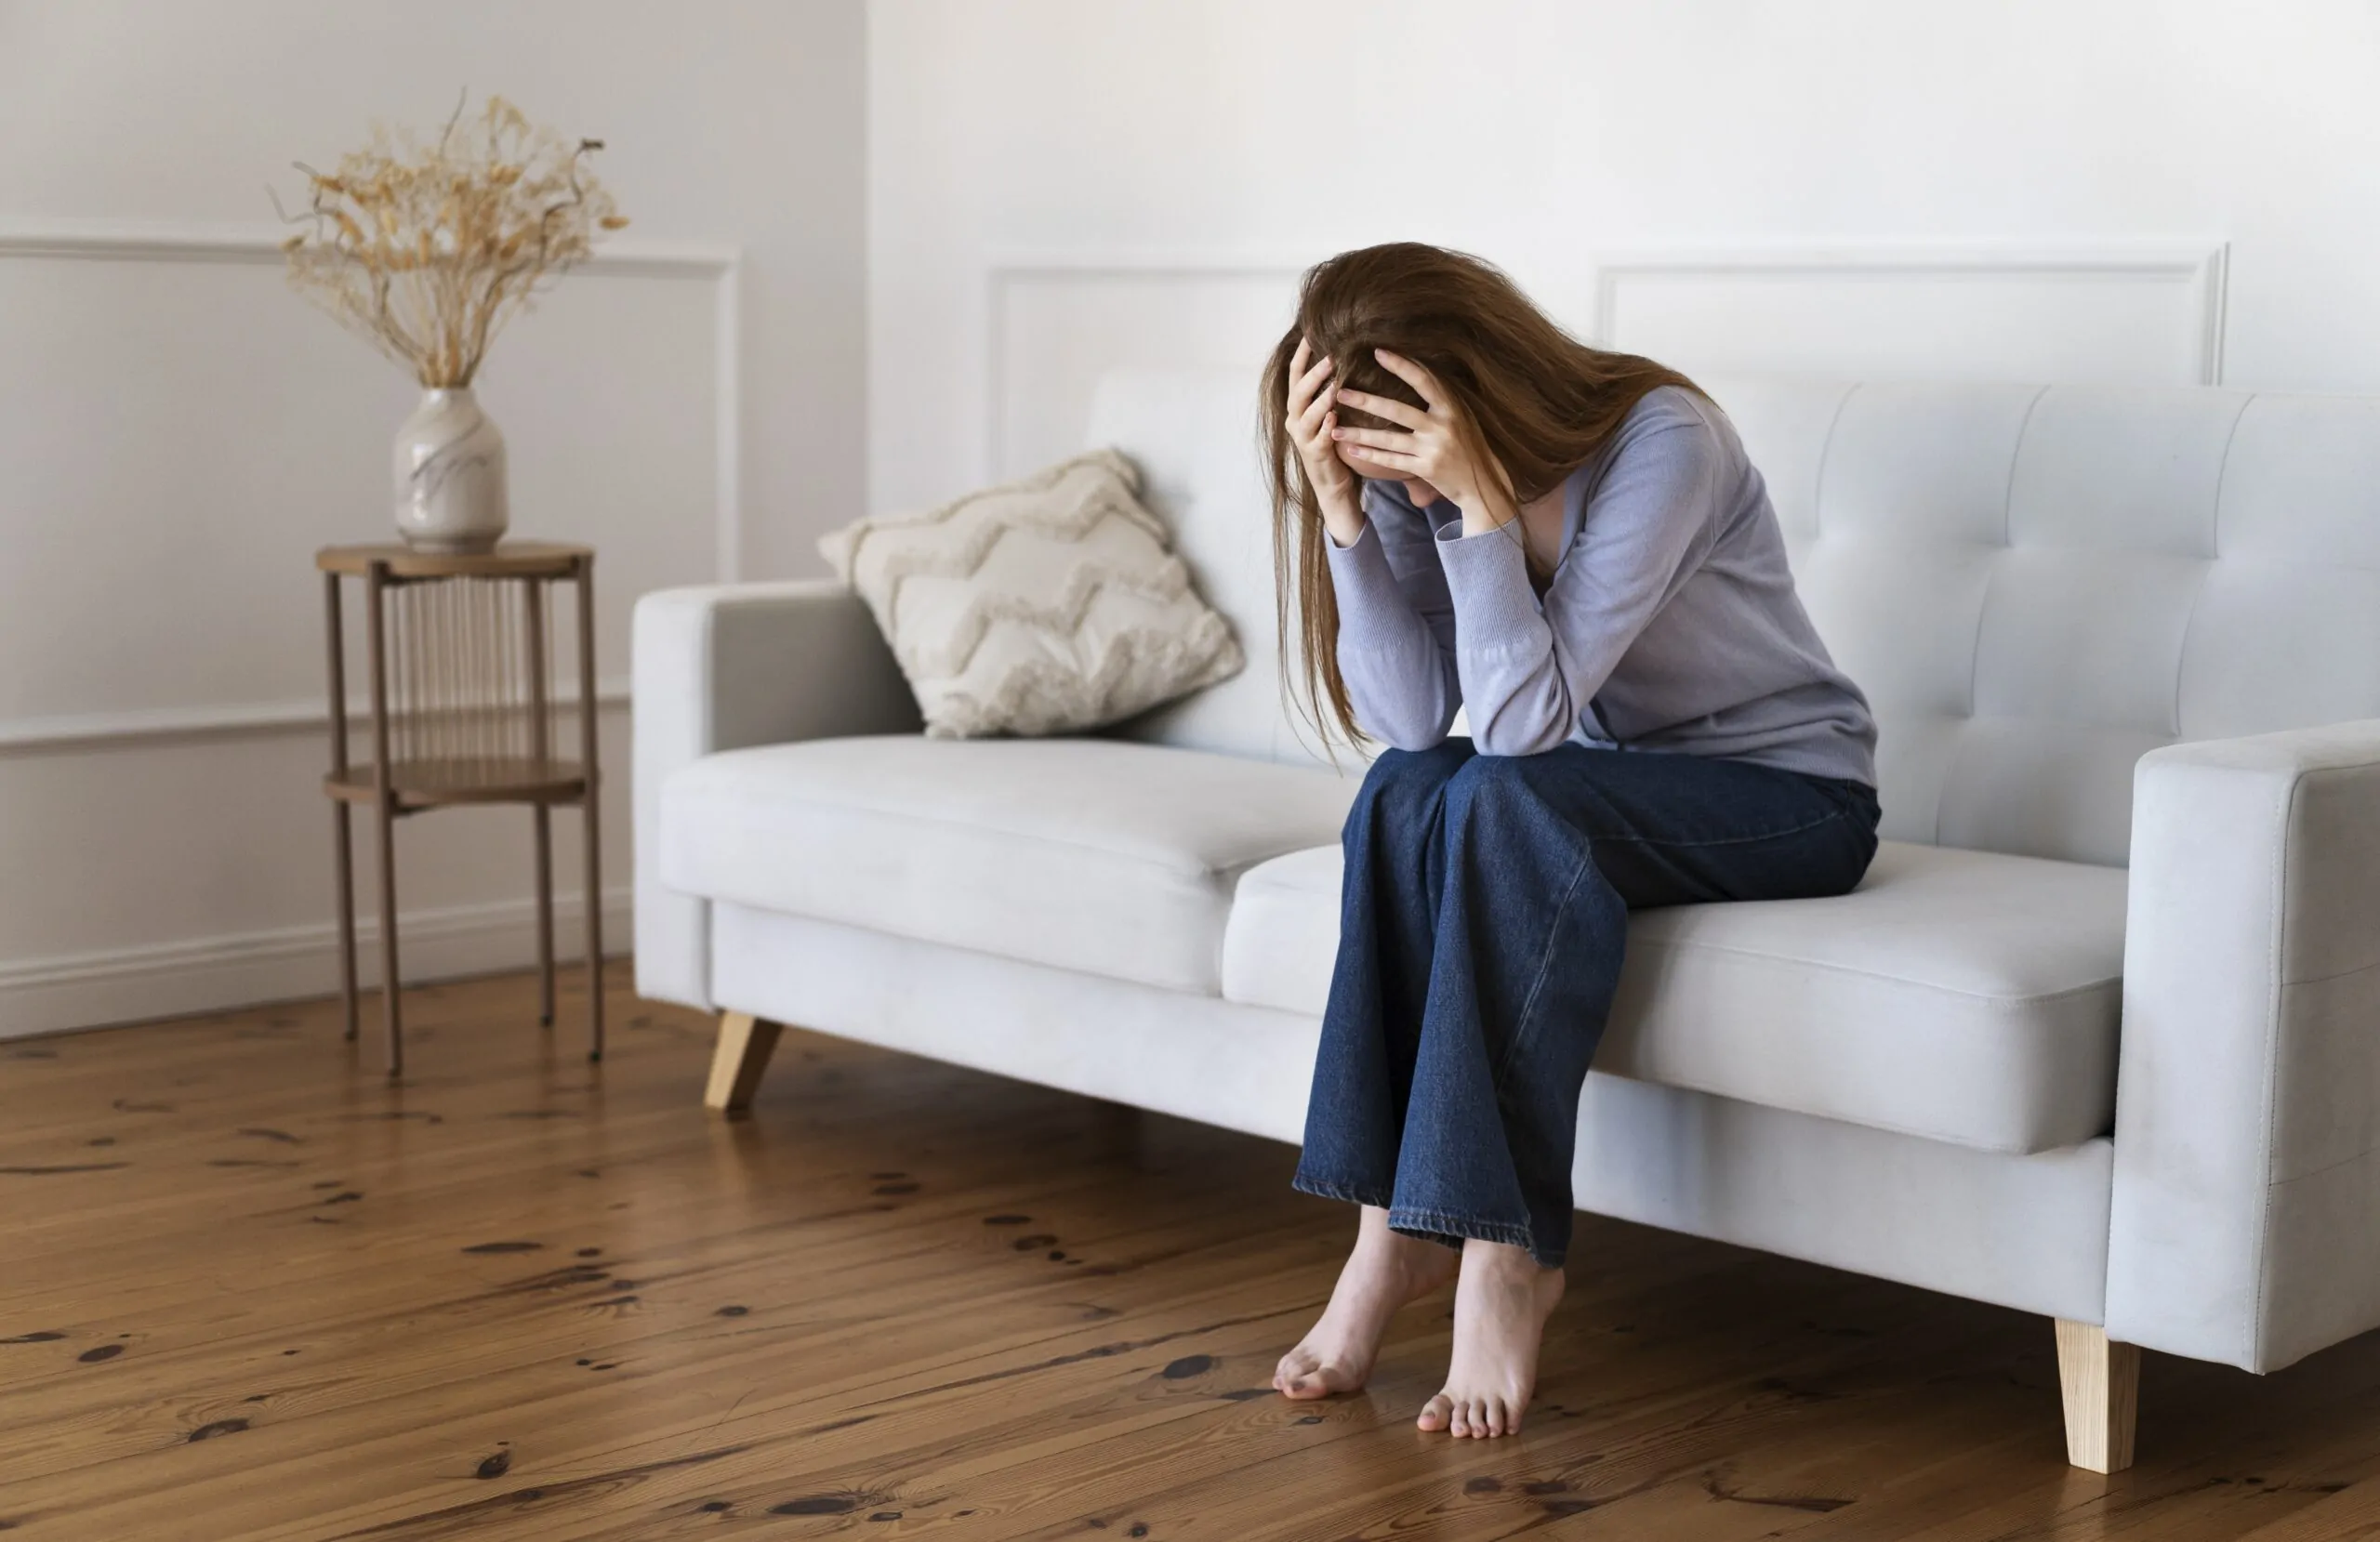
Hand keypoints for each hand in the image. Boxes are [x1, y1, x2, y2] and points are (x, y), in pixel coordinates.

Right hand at [1284, 336, 1367, 547]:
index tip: (1310, 333)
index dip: (1301, 355)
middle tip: (1331, 357)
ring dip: (1320, 398)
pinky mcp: (1314, 455)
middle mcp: (1295, 420)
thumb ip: (1329, 389)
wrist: (1333, 484)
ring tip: (1335, 384)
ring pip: (1306, 414)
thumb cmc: (1334, 442)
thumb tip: (1343, 356)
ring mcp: (1302, 438)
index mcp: (1297, 407)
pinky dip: (1325, 427)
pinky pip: (1318, 438)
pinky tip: (1334, 417)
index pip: (1295, 375)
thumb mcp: (1328, 412)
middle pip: (1298, 391)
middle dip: (1313, 374)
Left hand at [1330, 349, 1518, 535]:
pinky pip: (1392, 461)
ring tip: (1335, 429)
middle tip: (1339, 391)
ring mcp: (1433, 449)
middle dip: (1366, 401)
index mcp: (1451, 407)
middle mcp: (1442, 426)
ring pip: (1389, 439)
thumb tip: (1413, 366)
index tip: (1377, 352)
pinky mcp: (1425, 469)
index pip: (1423, 380)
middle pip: (1397, 410)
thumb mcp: (1460, 414)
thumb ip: (1439, 396)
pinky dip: (1370, 456)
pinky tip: (1351, 451)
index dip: (1401, 365)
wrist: (1482, 482)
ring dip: (1359, 434)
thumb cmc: (1467, 443)